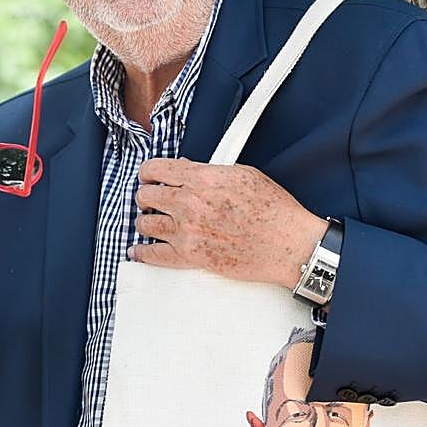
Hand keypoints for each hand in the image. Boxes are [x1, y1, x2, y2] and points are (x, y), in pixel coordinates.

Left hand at [130, 158, 328, 288]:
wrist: (288, 244)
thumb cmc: (273, 210)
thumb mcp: (242, 174)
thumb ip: (208, 170)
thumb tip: (185, 168)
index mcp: (201, 178)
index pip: (155, 170)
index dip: (148, 172)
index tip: (148, 177)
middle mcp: (189, 204)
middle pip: (145, 196)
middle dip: (147, 196)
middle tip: (151, 200)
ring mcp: (187, 232)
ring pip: (145, 224)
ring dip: (146, 221)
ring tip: (151, 221)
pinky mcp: (191, 257)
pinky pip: (153, 255)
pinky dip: (142, 253)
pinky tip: (139, 250)